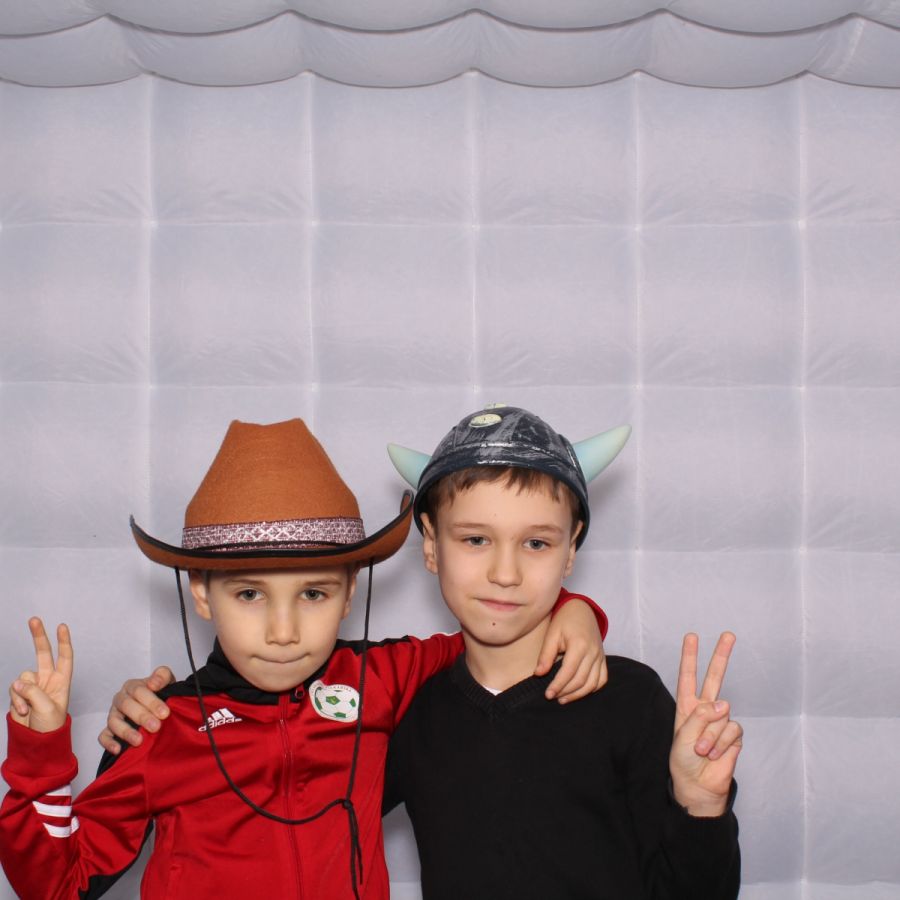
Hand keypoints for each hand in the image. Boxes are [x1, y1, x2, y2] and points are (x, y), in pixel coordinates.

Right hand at [8, 618, 72, 733]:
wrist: (36, 743)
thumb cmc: (50, 726)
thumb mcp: (48, 708)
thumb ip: (34, 692)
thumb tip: (19, 683)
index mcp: (62, 681)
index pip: (65, 657)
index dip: (63, 642)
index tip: (62, 626)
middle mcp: (48, 680)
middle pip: (43, 653)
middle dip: (38, 636)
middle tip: (34, 619)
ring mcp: (33, 686)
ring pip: (23, 677)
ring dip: (22, 693)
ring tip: (29, 709)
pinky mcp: (19, 695)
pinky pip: (14, 690)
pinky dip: (16, 700)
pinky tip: (22, 712)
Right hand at [97, 666, 175, 753]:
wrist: (158, 705)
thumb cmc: (161, 691)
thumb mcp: (166, 680)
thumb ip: (162, 676)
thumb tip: (154, 683)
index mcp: (132, 686)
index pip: (139, 691)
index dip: (152, 701)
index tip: (165, 713)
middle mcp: (120, 699)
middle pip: (126, 706)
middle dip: (142, 717)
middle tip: (156, 727)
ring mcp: (113, 715)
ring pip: (113, 722)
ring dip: (126, 732)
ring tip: (139, 741)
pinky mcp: (109, 730)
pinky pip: (104, 736)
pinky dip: (108, 743)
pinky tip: (118, 750)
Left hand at [536, 599, 607, 702]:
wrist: (581, 609)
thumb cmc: (564, 620)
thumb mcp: (552, 634)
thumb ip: (546, 655)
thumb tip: (538, 674)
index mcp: (579, 645)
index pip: (568, 672)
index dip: (557, 685)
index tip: (547, 694)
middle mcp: (593, 652)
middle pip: (580, 680)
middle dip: (565, 692)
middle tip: (552, 697)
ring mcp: (600, 656)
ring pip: (592, 683)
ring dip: (578, 694)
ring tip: (563, 698)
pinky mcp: (603, 658)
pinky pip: (602, 679)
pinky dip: (592, 688)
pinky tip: (579, 692)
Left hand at [670, 632, 742, 816]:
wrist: (698, 787)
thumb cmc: (683, 762)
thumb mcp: (682, 737)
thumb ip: (701, 717)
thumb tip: (725, 703)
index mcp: (687, 707)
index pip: (688, 676)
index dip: (689, 656)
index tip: (692, 636)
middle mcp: (705, 710)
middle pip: (714, 678)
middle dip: (721, 656)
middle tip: (728, 634)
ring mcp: (721, 722)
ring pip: (722, 715)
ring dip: (710, 736)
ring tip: (702, 751)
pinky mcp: (734, 736)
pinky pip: (732, 731)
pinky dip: (721, 743)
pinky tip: (715, 754)